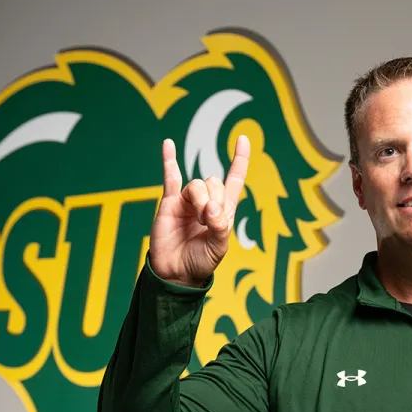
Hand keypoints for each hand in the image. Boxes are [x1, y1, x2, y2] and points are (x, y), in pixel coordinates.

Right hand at [149, 135, 249, 286]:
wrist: (176, 272)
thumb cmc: (200, 261)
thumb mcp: (219, 246)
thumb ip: (220, 226)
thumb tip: (211, 207)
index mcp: (224, 210)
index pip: (234, 179)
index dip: (239, 160)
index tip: (243, 139)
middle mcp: (207, 201)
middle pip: (214, 182)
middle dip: (214, 199)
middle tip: (207, 221)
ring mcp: (188, 201)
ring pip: (197, 184)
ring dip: (200, 200)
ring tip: (198, 220)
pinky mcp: (170, 202)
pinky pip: (170, 176)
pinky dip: (169, 159)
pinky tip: (168, 143)